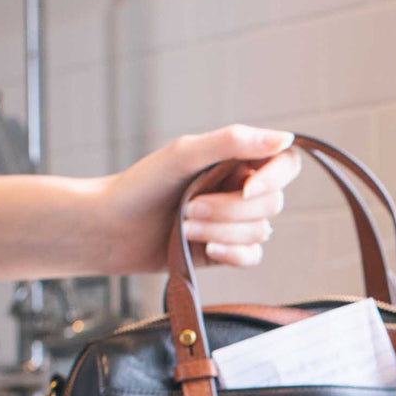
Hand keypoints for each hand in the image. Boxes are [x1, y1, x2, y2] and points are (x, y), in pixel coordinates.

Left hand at [97, 125, 302, 272]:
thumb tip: (286, 138)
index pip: (285, 164)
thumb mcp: (185, 154)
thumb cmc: (142, 186)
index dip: (274, 178)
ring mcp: (235, 222)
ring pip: (261, 232)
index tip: (246, 187)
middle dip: (230, 210)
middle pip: (273, 203)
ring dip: (221, 232)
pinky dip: (230, 254)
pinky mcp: (226, 251)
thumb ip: (234, 142)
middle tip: (189, 207)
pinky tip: (205, 250)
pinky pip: (252, 256)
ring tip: (183, 227)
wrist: (109, 228)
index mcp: (236, 160)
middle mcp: (241, 189)